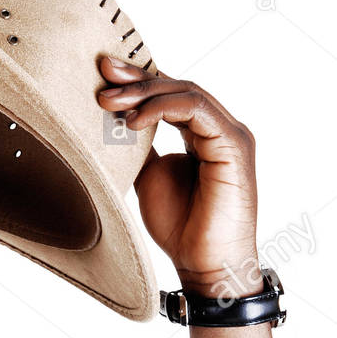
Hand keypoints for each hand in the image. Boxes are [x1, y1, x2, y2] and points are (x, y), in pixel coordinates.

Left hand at [98, 56, 260, 294]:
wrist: (204, 264)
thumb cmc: (180, 227)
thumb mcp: (148, 177)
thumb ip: (139, 148)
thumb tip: (113, 123)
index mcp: (202, 133)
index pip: (170, 95)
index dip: (138, 81)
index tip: (103, 74)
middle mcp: (219, 128)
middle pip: (177, 87)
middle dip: (137, 79)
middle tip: (102, 73)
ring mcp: (230, 134)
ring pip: (187, 93)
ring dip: (145, 92)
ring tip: (109, 100)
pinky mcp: (234, 145)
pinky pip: (198, 111)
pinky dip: (163, 109)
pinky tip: (134, 121)